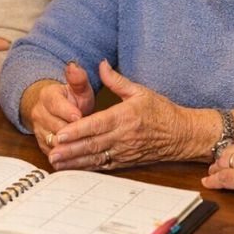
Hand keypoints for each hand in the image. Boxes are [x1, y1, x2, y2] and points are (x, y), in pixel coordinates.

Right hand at [24, 61, 96, 155]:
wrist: (57, 110)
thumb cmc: (72, 98)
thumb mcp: (78, 87)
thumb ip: (78, 78)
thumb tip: (73, 65)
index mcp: (47, 96)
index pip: (55, 105)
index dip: (67, 111)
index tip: (79, 116)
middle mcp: (39, 113)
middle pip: (54, 126)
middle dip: (71, 131)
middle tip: (88, 135)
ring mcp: (39, 130)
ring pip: (53, 142)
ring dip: (68, 146)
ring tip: (85, 148)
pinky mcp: (42, 145)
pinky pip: (53, 154)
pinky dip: (65, 157)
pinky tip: (79, 158)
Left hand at [47, 60, 192, 170]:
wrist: (182, 134)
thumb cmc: (161, 111)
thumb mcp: (140, 91)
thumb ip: (116, 80)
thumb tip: (101, 64)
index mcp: (125, 117)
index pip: (97, 124)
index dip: (78, 130)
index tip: (61, 133)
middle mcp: (123, 136)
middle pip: (93, 144)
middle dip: (70, 149)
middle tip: (51, 151)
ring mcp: (124, 151)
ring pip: (96, 158)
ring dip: (75, 161)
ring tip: (56, 162)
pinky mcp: (125, 162)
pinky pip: (103, 166)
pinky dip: (87, 168)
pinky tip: (73, 169)